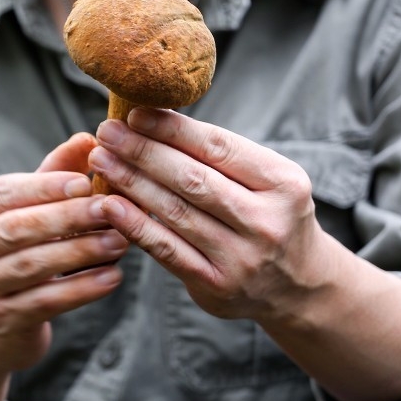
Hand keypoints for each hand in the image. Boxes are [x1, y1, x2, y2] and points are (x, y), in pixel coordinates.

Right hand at [0, 133, 125, 379]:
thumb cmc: (5, 254)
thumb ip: (51, 176)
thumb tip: (88, 139)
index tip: (86, 181)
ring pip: (33, 264)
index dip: (46, 187)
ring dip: (81, 251)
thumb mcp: (18, 212)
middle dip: (68, 217)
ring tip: (120, 241)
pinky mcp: (1, 321)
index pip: (5, 192)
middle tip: (111, 209)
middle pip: (18, 228)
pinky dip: (82, 289)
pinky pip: (47, 301)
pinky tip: (112, 277)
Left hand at [89, 108, 334, 323]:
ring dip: (131, 182)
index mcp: (283, 183)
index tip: (134, 114)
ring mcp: (242, 258)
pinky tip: (108, 205)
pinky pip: (166, 250)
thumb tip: (153, 118)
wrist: (299, 286)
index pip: (218, 147)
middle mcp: (266, 221)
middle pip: (192, 178)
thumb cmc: (269, 215)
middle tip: (107, 131)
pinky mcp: (216, 286)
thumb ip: (222, 156)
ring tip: (101, 160)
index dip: (172, 128)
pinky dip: (134, 225)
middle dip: (142, 151)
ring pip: (175, 211)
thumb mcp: (268, 181)